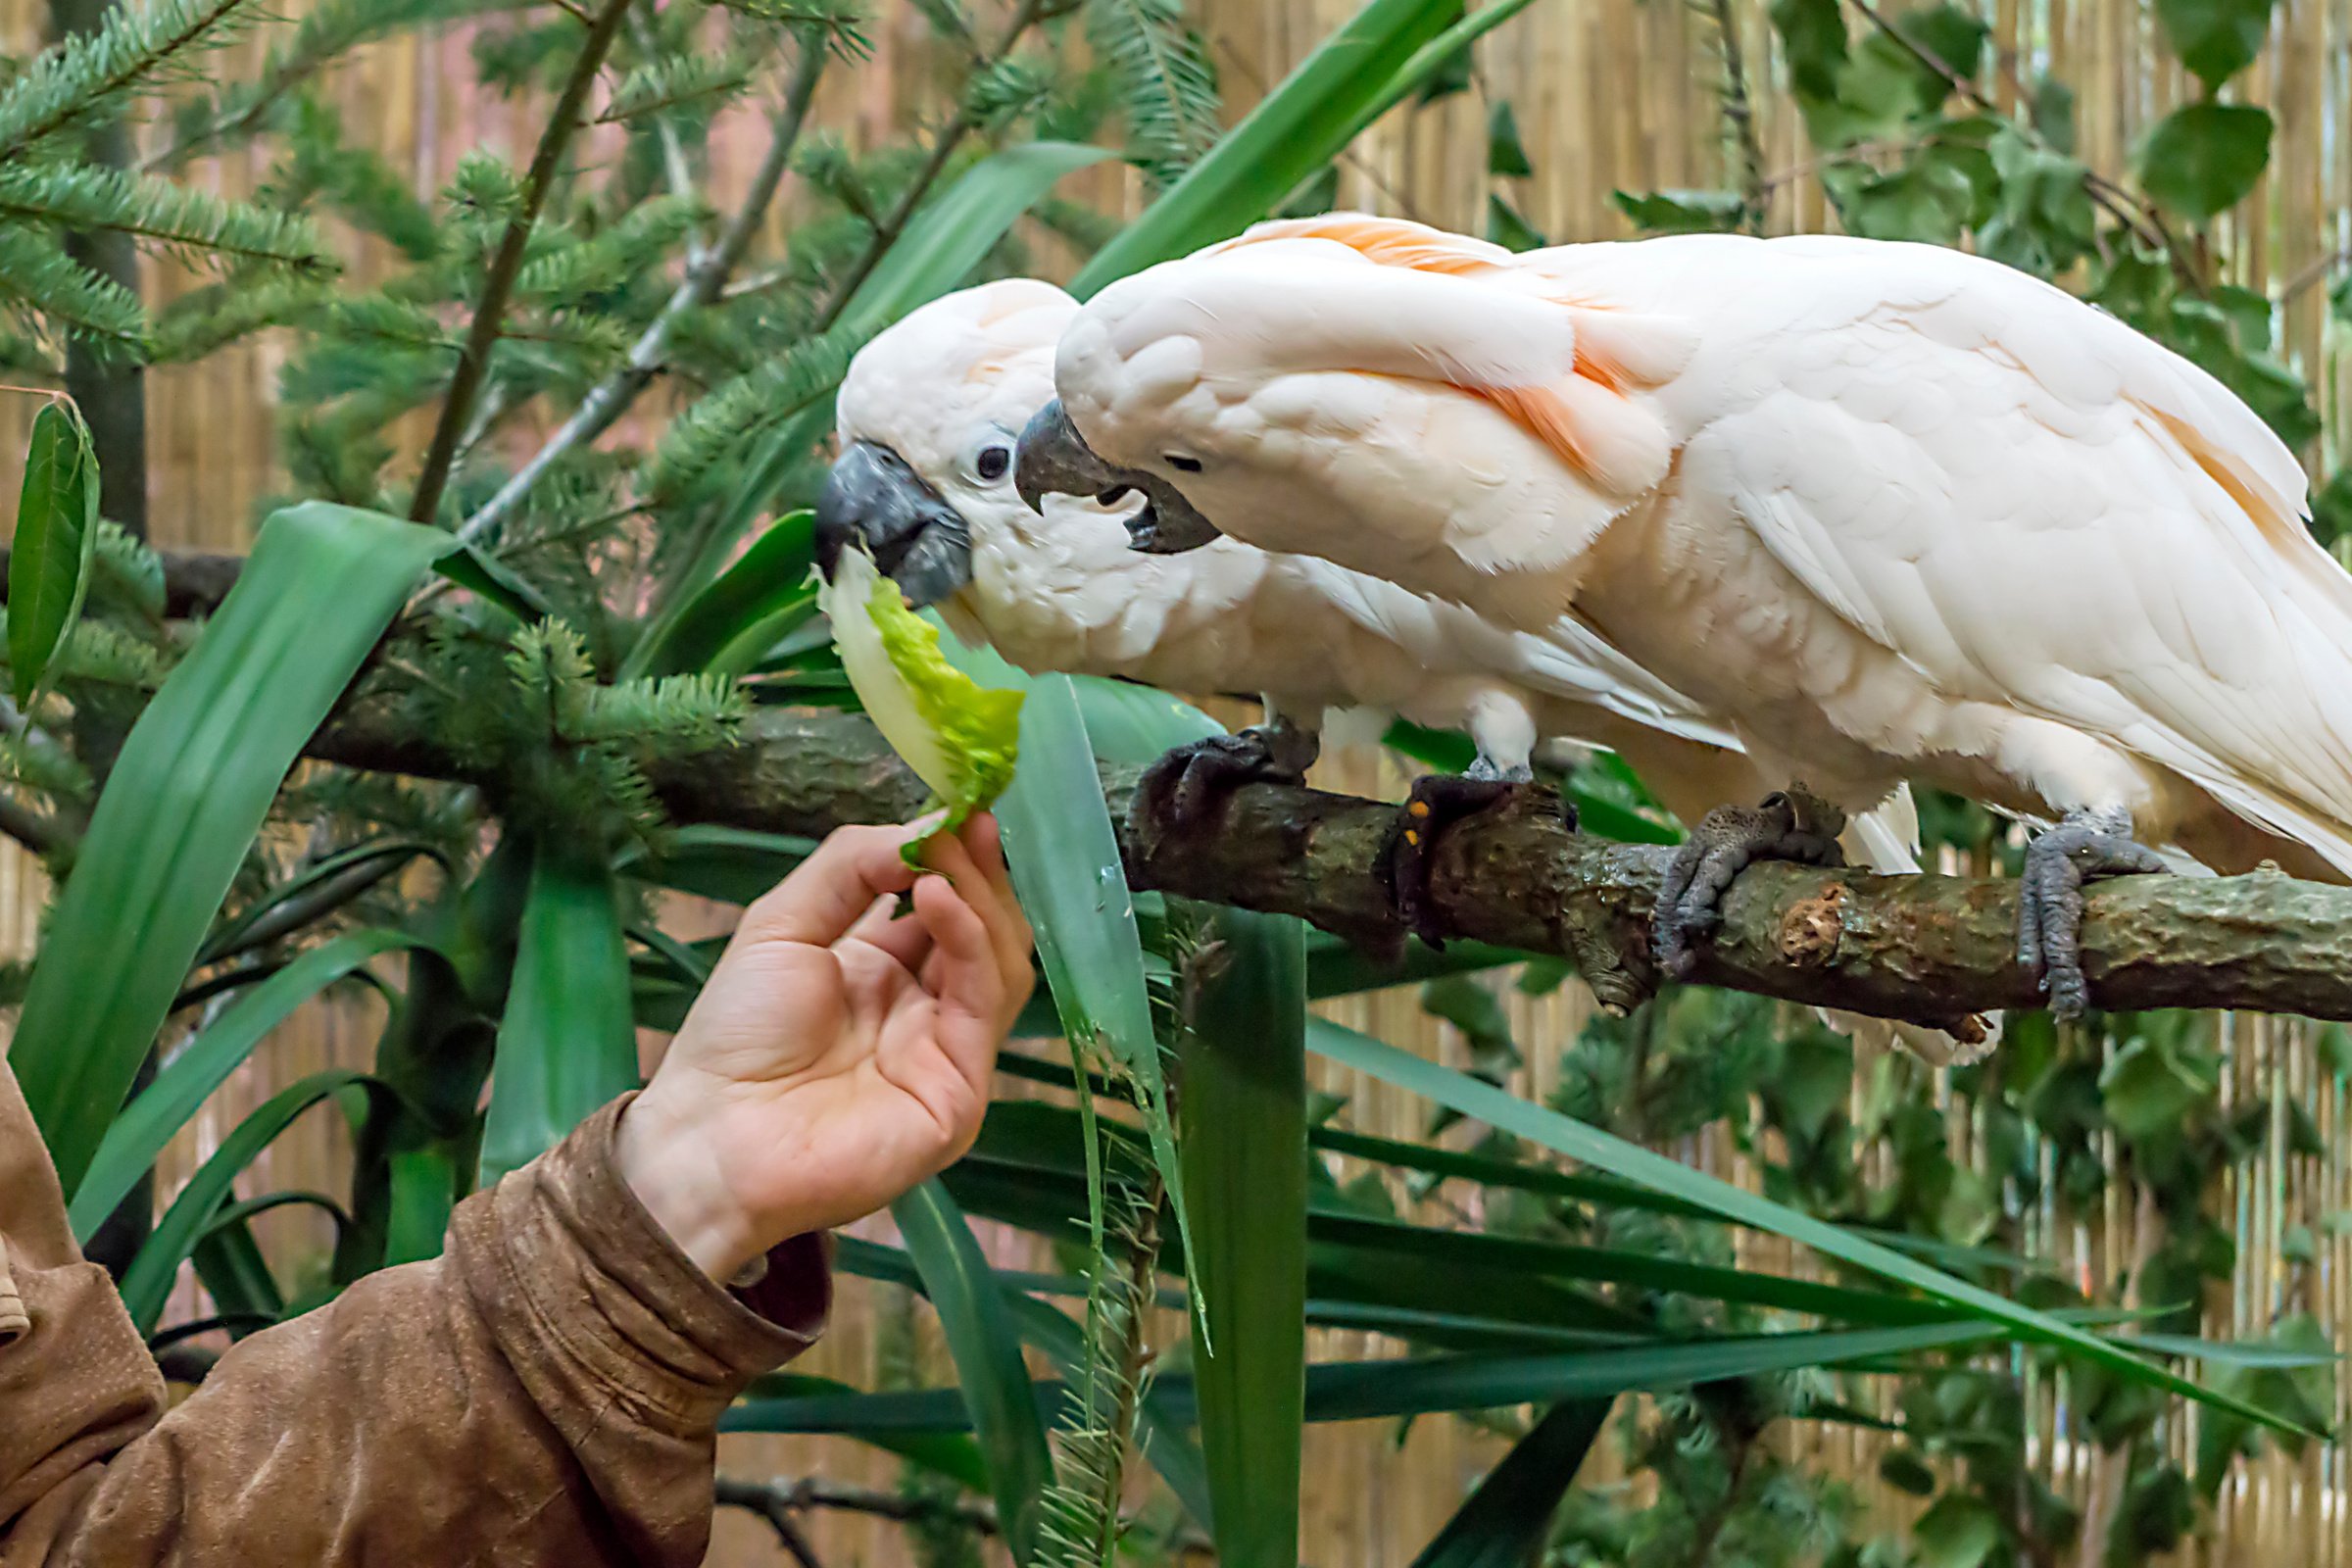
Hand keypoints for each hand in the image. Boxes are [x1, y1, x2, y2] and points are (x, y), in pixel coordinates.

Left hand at [616, 816, 1033, 1279]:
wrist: (712, 1138)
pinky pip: (987, 1003)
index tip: (960, 805)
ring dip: (979, 900)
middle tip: (967, 822)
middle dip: (977, 871)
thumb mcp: (783, 924)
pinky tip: (937, 899)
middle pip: (987, 930)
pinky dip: (970, 941)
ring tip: (941, 860)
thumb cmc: (736, 1035)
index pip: (947, 907)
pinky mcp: (962, 1089)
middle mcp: (928, 1009)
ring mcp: (950, 1050)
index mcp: (886, 973)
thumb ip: (850, 868)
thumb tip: (927, 823)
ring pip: (1003, 962)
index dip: (956, 856)